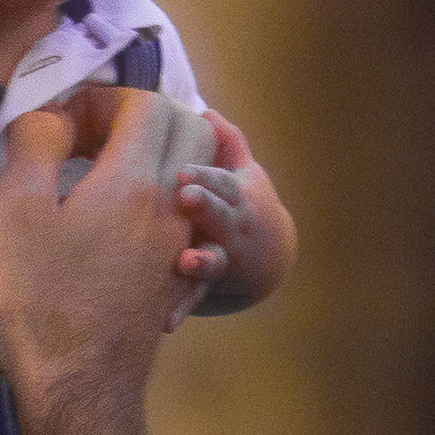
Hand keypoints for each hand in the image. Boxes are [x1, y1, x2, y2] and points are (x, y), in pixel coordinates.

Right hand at [0, 86, 196, 423]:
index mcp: (135, 182)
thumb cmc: (40, 302)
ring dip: (148, 159)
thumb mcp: (16, 211)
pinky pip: (179, 218)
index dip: (103, 100)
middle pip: (184, 131)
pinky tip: (106, 226)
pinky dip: (152, 201)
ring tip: (92, 178)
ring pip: (187, 175)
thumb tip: (51, 118)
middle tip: (86, 140)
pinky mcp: (171, 280)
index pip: (146, 104)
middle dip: (138, 118)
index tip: (62, 124)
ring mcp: (177, 247)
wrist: (77, 390)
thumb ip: (35, 145)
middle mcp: (170, 208)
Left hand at [171, 108, 295, 316]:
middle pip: (220, 213)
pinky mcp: (210, 286)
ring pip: (214, 259)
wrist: (269, 260)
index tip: (184, 170)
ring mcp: (224, 256)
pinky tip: (165, 322)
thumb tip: (208, 112)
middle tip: (185, 197)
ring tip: (186, 262)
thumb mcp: (243, 173)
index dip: (205, 175)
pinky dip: (182, 309)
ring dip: (201, 261)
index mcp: (235, 194)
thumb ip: (228, 143)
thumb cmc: (244, 204)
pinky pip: (196, 298)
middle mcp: (232, 226)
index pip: (221, 181)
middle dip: (206, 205)